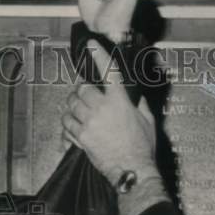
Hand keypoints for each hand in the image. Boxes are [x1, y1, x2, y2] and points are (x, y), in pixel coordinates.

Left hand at [62, 41, 158, 184]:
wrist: (131, 169)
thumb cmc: (142, 147)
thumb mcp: (147, 121)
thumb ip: (140, 105)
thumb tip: (135, 97)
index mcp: (119, 101)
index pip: (108, 72)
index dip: (99, 55)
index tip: (92, 44)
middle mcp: (101, 109)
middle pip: (82, 90)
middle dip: (82, 91)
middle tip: (85, 95)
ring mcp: (89, 124)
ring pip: (71, 106)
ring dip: (72, 106)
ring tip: (78, 111)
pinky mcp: (81, 138)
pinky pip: (67, 125)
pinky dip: (68, 124)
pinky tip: (74, 127)